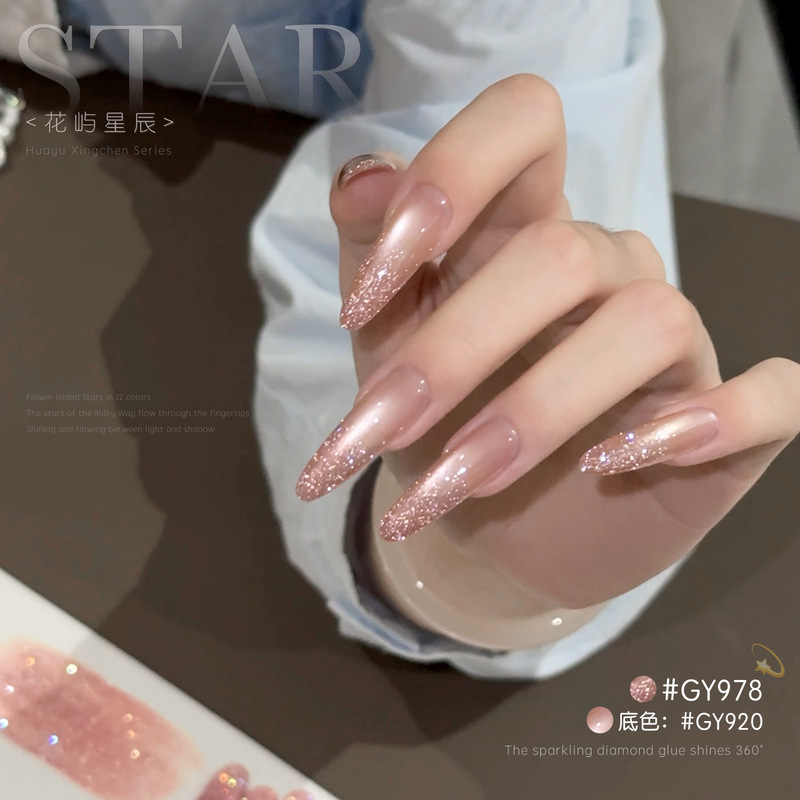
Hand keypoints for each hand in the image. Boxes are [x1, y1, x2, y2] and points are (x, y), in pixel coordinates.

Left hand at [296, 74, 799, 607]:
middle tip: (381, 428)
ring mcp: (673, 342)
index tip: (366, 294)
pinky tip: (614, 463)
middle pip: (563, 253)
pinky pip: (770, 396)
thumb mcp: (384, 339)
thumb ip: (372, 253)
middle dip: (456, 349)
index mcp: (521, 228)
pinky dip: (709, 423)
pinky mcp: (725, 419)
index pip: (525, 122)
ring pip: (649, 322)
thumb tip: (362, 180)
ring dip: (537, 411)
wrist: (482, 533)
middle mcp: (605, 269)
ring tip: (459, 478)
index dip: (452, 175)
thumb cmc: (435, 424)